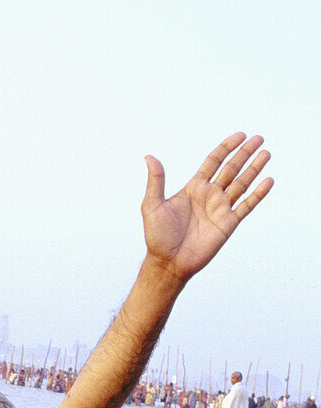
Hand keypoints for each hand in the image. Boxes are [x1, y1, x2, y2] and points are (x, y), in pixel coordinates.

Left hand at [141, 132, 272, 282]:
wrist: (168, 263)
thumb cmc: (157, 236)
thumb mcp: (152, 205)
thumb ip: (156, 180)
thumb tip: (149, 157)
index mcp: (194, 188)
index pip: (214, 161)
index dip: (226, 147)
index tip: (240, 135)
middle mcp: (209, 196)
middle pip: (231, 168)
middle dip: (245, 153)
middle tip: (259, 138)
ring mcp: (220, 209)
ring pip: (241, 184)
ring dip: (254, 169)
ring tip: (266, 154)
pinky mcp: (228, 224)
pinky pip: (246, 206)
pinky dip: (258, 194)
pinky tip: (268, 181)